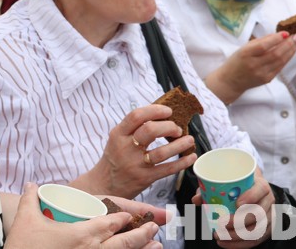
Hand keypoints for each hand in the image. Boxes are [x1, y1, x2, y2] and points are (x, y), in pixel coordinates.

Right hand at [4, 183, 162, 248]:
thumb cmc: (23, 245)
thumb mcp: (27, 218)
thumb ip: (32, 198)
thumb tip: (31, 185)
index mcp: (81, 234)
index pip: (111, 222)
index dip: (127, 218)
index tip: (139, 215)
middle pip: (124, 242)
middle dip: (142, 234)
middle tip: (156, 228)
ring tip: (157, 246)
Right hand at [71, 104, 196, 198]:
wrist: (104, 185)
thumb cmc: (114, 158)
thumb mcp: (117, 139)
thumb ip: (133, 127)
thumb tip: (159, 114)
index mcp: (118, 134)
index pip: (136, 116)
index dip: (155, 110)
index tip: (168, 111)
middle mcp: (126, 148)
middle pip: (150, 130)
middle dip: (169, 126)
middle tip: (177, 128)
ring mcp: (135, 164)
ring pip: (162, 152)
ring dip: (180, 144)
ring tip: (189, 140)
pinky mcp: (144, 178)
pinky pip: (167, 169)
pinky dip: (182, 162)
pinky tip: (191, 157)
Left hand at [191, 168, 274, 248]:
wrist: (253, 189)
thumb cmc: (238, 184)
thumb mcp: (227, 181)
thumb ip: (211, 187)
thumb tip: (196, 199)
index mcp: (261, 185)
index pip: (260, 189)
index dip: (251, 197)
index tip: (237, 203)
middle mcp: (269, 201)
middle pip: (258, 214)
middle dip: (239, 221)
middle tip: (221, 223)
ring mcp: (269, 217)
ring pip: (257, 230)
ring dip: (236, 235)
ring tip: (218, 235)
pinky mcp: (266, 230)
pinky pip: (255, 240)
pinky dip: (239, 244)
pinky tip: (224, 243)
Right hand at [207, 32, 295, 103]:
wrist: (231, 81)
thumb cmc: (236, 61)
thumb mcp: (244, 48)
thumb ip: (260, 41)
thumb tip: (278, 35)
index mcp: (246, 54)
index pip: (263, 46)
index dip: (276, 39)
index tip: (286, 33)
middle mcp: (254, 64)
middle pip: (276, 54)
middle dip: (289, 44)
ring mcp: (261, 73)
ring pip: (281, 61)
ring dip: (291, 51)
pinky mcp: (267, 79)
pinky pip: (280, 67)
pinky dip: (287, 58)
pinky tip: (291, 52)